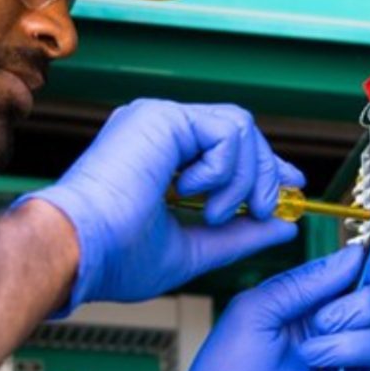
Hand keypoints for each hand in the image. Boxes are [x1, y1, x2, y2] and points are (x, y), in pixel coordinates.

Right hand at [16, 99, 304, 312]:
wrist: (79, 247)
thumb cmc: (113, 254)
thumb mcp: (193, 246)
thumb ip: (238, 234)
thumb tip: (281, 225)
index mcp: (158, 155)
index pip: (225, 144)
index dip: (263, 165)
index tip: (290, 189)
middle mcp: (157, 131)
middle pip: (239, 131)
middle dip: (265, 172)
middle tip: (264, 209)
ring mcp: (157, 119)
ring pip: (239, 127)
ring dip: (244, 177)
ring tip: (217, 212)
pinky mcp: (162, 116)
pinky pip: (228, 130)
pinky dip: (226, 169)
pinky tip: (196, 193)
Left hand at [187, 242, 369, 370]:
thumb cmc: (227, 365)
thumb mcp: (255, 310)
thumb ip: (302, 283)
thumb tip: (350, 257)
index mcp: (310, 299)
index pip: (358, 273)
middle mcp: (333, 327)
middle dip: (356, 308)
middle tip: (319, 322)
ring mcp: (344, 360)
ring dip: (344, 346)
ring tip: (307, 356)